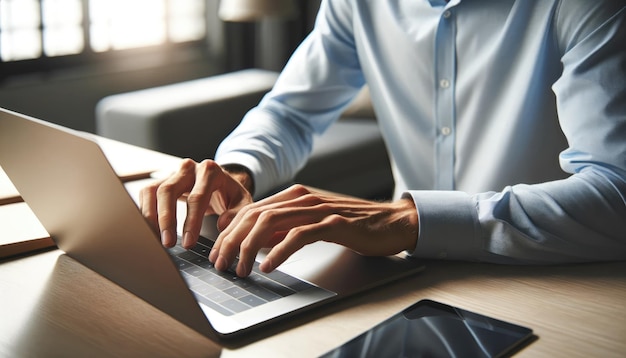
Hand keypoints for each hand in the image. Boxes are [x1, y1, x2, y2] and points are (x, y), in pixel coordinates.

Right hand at [139, 159, 252, 248]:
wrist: (220, 181)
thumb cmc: (229, 193)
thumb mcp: (241, 201)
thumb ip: (236, 213)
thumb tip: (221, 225)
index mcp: (210, 171)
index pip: (197, 197)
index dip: (191, 222)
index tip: (189, 243)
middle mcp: (188, 168)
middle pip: (169, 190)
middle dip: (166, 219)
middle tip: (167, 243)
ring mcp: (172, 172)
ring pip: (153, 191)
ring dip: (151, 216)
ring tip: (154, 239)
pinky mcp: (161, 180)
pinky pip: (146, 193)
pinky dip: (145, 212)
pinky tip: (148, 229)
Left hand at [208, 184, 418, 276]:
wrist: (392, 222)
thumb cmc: (353, 225)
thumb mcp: (312, 224)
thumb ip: (285, 228)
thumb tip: (256, 242)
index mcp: (295, 196)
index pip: (252, 210)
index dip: (230, 231)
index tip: (218, 251)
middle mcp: (303, 198)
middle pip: (256, 215)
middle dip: (232, 240)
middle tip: (220, 263)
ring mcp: (319, 209)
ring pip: (272, 223)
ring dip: (249, 247)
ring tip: (239, 267)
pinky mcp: (335, 223)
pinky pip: (300, 235)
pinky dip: (279, 250)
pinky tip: (268, 264)